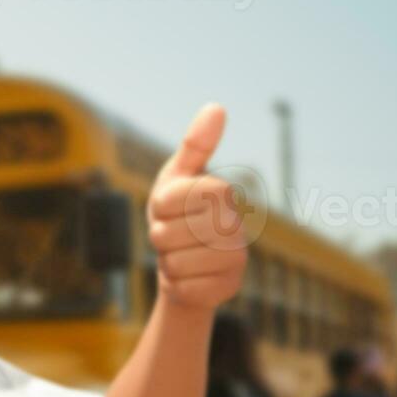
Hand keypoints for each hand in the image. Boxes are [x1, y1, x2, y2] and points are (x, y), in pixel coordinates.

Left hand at [145, 103, 247, 312]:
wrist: (184, 266)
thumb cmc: (175, 215)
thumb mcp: (175, 179)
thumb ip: (194, 146)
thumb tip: (217, 107)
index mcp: (221, 193)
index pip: (180, 196)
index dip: (163, 205)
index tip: (168, 208)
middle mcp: (236, 224)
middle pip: (168, 234)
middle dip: (159, 236)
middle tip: (172, 235)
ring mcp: (237, 257)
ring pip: (175, 263)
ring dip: (167, 261)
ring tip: (179, 255)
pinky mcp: (230, 287)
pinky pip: (184, 288)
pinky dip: (176, 285)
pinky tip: (188, 277)